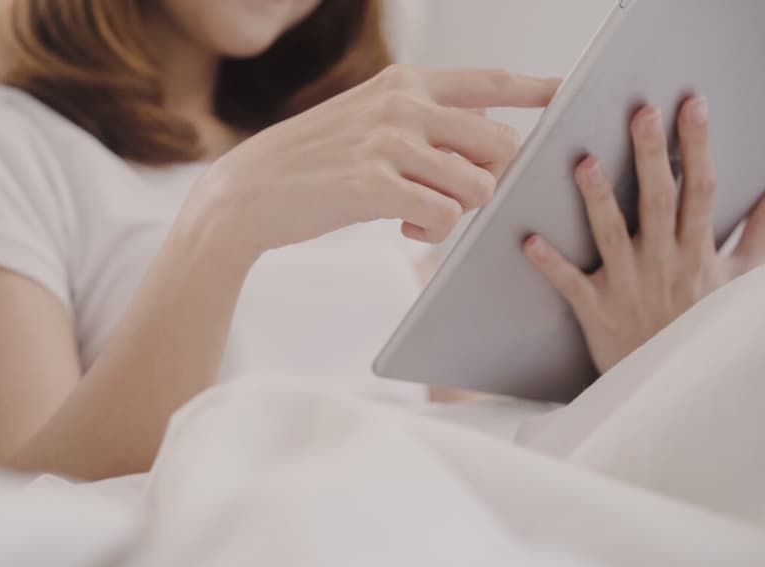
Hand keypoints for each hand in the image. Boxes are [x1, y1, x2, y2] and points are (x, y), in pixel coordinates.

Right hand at [186, 65, 559, 259]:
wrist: (248, 190)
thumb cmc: (311, 161)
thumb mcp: (366, 120)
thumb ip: (422, 120)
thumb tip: (480, 133)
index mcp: (403, 84)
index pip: (489, 82)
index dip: (537, 88)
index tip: (570, 92)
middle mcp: (402, 105)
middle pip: (499, 143)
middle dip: (495, 179)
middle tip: (464, 196)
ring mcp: (387, 143)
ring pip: (477, 184)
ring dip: (461, 210)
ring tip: (424, 218)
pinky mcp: (374, 185)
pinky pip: (444, 214)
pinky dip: (434, 231)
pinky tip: (405, 229)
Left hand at [525, 98, 764, 373]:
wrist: (674, 388)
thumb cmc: (701, 326)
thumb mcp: (741, 281)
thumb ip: (758, 234)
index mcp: (699, 251)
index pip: (702, 188)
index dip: (698, 145)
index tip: (693, 104)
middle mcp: (666, 264)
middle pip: (660, 202)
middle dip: (653, 156)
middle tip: (642, 113)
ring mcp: (630, 287)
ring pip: (613, 236)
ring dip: (599, 199)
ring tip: (584, 162)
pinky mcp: (597, 312)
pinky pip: (571, 285)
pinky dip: (550, 264)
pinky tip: (528, 240)